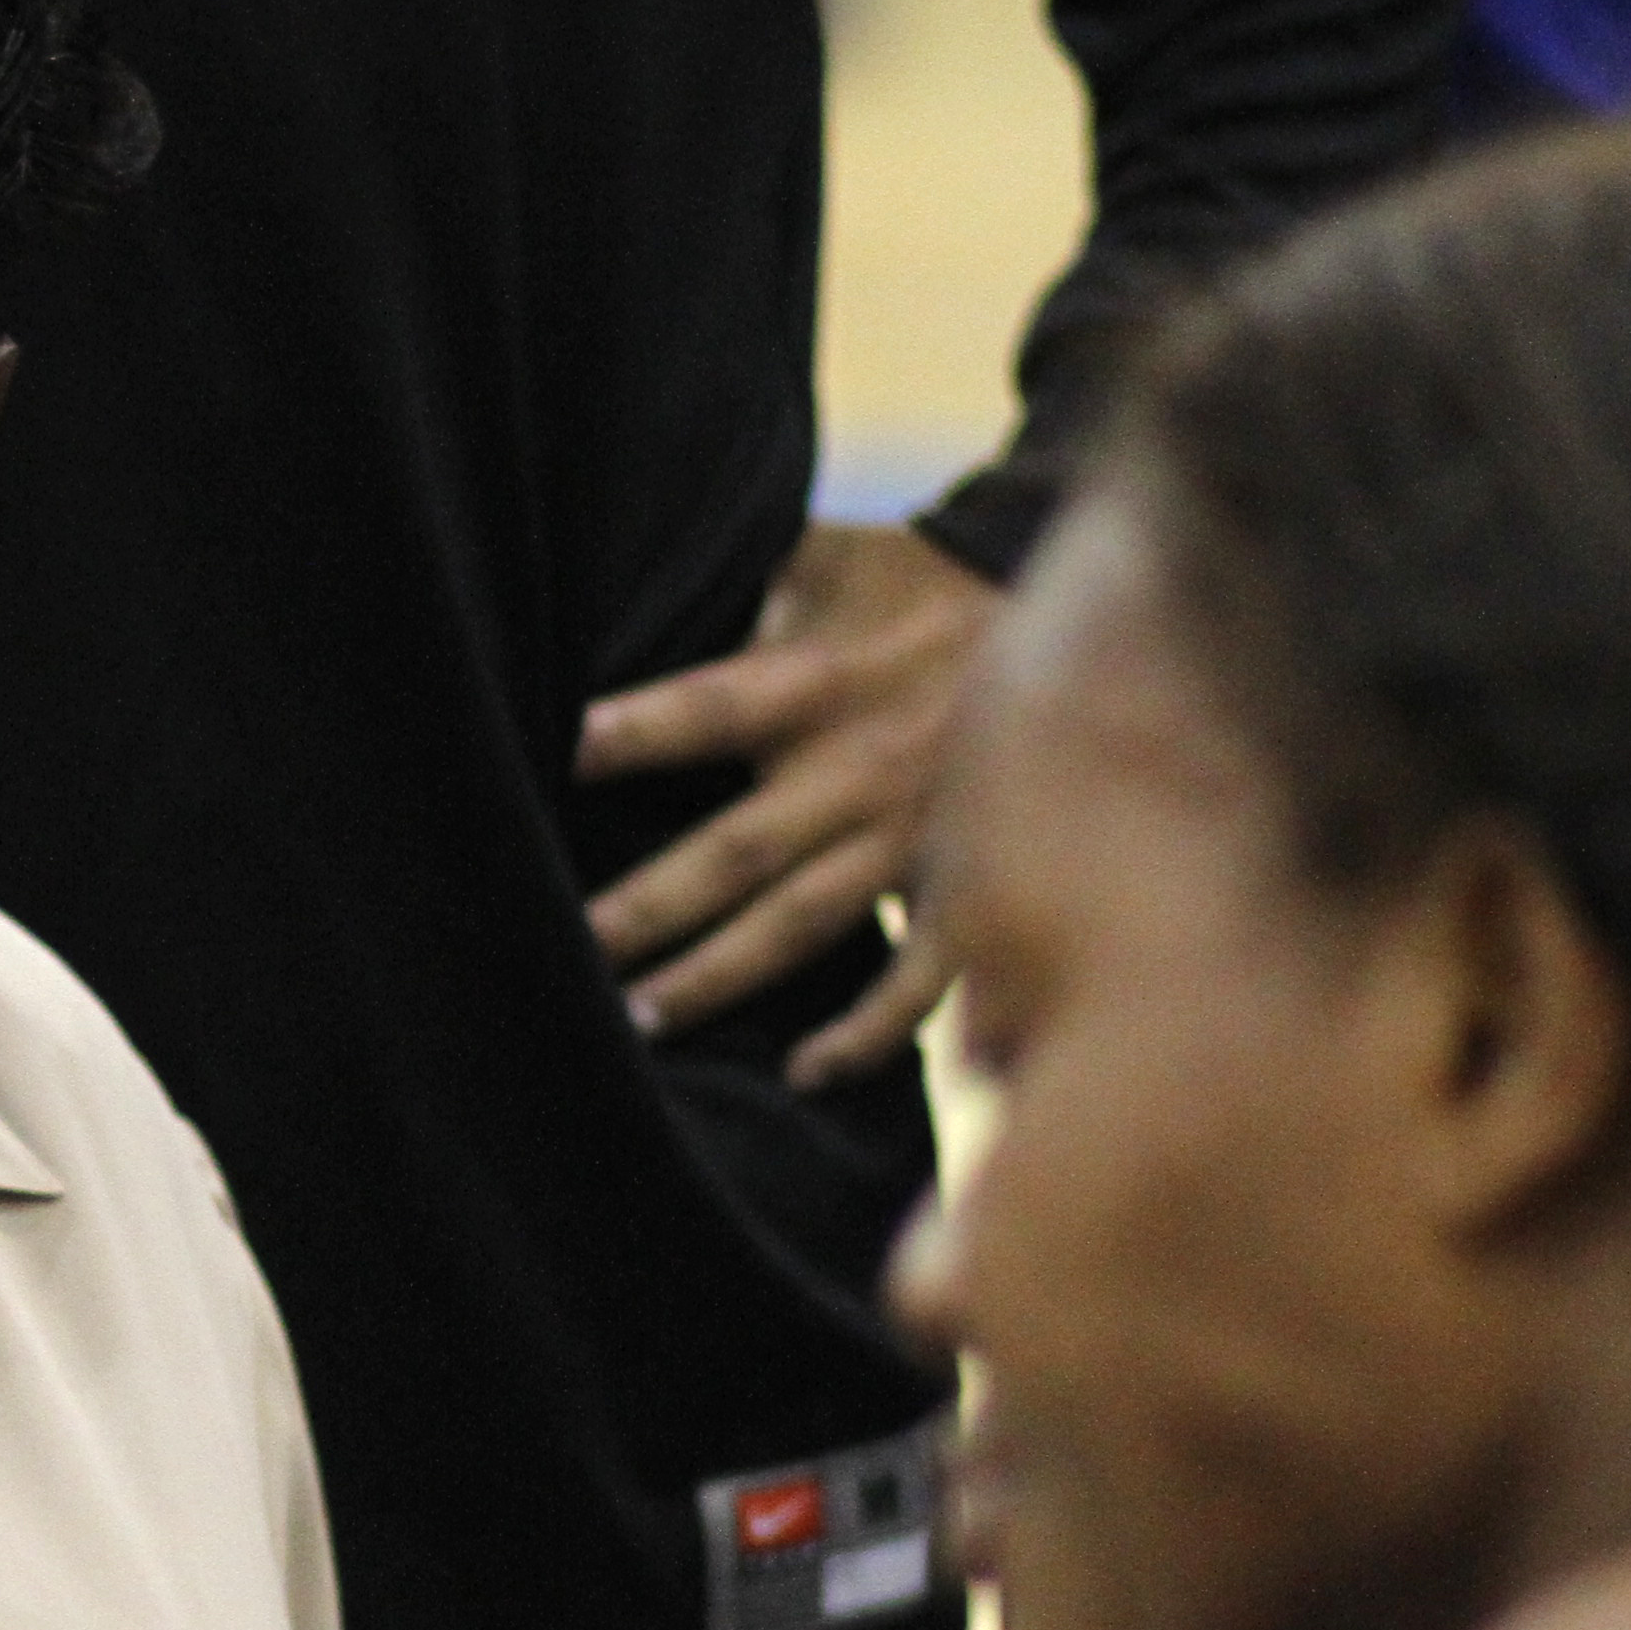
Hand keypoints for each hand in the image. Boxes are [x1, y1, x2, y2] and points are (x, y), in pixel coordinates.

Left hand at [579, 521, 994, 1083]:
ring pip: (803, 924)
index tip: (559, 756)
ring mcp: (911, 837)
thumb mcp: (827, 557)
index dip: (637, 733)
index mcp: (818, 680)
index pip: (711, 708)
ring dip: (720, 978)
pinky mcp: (964, 882)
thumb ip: (738, 572)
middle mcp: (857, 769)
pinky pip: (920, 973)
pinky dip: (869, 1031)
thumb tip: (628, 562)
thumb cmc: (913, 586)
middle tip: (566, 950)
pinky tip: (804, 1073)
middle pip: (738, 851)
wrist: (1071, 609)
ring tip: (636, 1024)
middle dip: (649, 907)